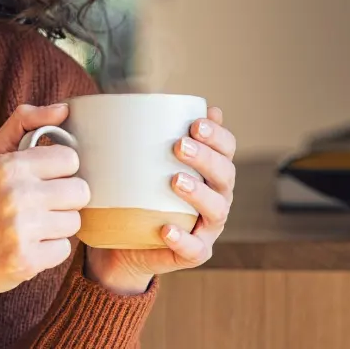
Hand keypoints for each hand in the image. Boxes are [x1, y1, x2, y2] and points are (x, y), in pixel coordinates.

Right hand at [0, 103, 88, 343]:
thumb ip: (24, 123)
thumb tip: (63, 108)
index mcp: (9, 166)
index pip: (70, 159)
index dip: (60, 171)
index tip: (43, 179)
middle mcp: (16, 195)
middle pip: (80, 191)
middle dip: (63, 200)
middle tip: (39, 206)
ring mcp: (22, 229)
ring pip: (75, 222)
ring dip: (57, 226)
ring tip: (31, 227)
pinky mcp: (27, 260)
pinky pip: (64, 250)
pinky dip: (49, 251)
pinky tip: (27, 247)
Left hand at [85, 106, 236, 295]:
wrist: (123, 243)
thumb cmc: (136, 193)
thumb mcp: (140, 162)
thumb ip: (147, 134)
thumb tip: (143, 95)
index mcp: (210, 171)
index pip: (226, 148)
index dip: (218, 136)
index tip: (195, 123)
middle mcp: (216, 197)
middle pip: (225, 175)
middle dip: (206, 158)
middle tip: (179, 145)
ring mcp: (207, 227)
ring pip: (216, 210)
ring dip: (199, 194)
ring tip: (175, 181)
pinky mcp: (193, 253)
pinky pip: (194, 249)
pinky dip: (183, 239)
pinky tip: (167, 228)